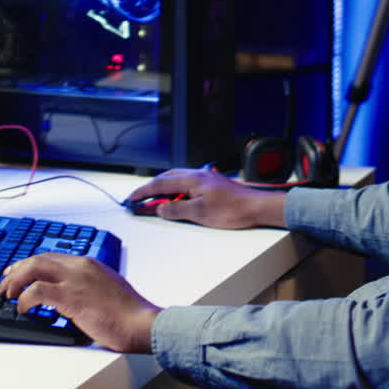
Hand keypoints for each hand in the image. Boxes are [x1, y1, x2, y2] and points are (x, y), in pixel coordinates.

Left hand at [0, 253, 159, 352]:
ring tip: (7, 295)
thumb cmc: (130, 314)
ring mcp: (75, 280)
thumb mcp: (108, 290)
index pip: (51, 257)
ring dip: (15, 281)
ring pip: (33, 268)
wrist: (142, 323)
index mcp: (89, 264)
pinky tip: (22, 308)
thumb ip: (89, 288)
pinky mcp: (71, 297)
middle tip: (4, 285)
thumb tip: (72, 299)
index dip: (30, 264)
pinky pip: (37, 291)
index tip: (17, 274)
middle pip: (38, 258)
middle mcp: (80, 266)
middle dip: (16, 270)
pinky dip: (24, 299)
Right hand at [126, 166, 287, 228]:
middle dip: (151, 187)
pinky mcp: (212, 183)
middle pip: (167, 178)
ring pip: (177, 178)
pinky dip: (176, 188)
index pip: (161, 184)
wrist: (257, 207)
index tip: (132, 199)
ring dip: (163, 187)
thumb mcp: (200, 214)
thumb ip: (177, 210)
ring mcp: (206, 177)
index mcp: (192, 179)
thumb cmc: (233, 210)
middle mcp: (198, 174)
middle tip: (139, 198)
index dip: (144, 192)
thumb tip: (160, 208)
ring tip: (155, 199)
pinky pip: (187, 182)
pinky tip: (178, 197)